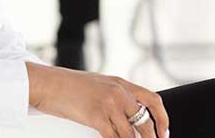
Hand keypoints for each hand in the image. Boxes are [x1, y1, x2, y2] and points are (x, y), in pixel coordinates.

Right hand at [26, 63, 168, 137]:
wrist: (49, 83)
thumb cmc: (70, 85)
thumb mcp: (99, 84)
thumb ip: (116, 95)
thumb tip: (132, 114)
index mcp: (120, 82)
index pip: (153, 99)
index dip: (163, 118)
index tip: (165, 132)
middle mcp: (118, 91)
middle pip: (146, 121)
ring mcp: (108, 103)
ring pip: (131, 134)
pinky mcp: (97, 116)